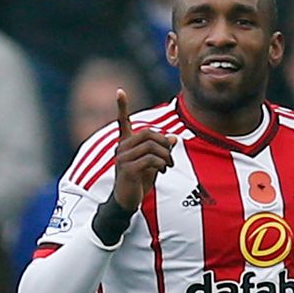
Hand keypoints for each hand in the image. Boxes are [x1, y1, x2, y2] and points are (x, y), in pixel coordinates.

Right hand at [113, 89, 175, 210]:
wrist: (126, 202)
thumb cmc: (138, 182)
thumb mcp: (152, 164)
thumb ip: (161, 150)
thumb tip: (173, 138)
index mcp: (125, 144)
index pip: (122, 122)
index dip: (121, 106)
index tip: (120, 91)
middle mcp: (121, 148)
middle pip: (148, 133)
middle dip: (164, 142)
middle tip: (170, 155)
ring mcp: (122, 158)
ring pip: (151, 146)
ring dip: (165, 156)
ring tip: (167, 166)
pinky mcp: (127, 169)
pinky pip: (150, 159)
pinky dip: (161, 164)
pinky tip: (162, 171)